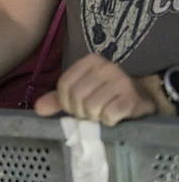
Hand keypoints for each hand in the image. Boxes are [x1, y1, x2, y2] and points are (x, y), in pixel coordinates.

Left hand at [34, 53, 158, 125]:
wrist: (143, 96)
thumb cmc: (106, 94)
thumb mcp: (81, 92)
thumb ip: (58, 99)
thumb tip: (38, 108)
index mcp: (89, 61)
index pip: (64, 85)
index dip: (65, 102)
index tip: (75, 108)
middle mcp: (106, 66)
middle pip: (76, 97)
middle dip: (80, 112)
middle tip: (90, 113)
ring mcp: (120, 80)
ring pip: (91, 107)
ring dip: (95, 117)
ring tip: (102, 114)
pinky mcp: (131, 97)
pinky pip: (108, 114)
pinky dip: (108, 121)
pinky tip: (113, 117)